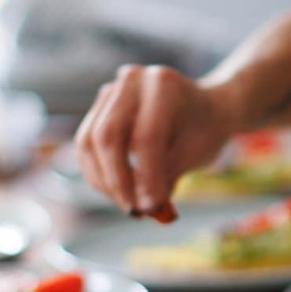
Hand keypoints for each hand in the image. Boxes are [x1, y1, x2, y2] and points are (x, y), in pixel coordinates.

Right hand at [75, 65, 237, 216]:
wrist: (204, 110)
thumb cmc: (203, 132)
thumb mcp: (195, 154)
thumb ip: (167, 177)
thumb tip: (143, 208)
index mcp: (164, 84)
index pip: (147, 135)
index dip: (146, 176)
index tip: (150, 208)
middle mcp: (132, 80)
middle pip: (109, 135)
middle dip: (117, 180)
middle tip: (133, 211)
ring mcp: (112, 90)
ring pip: (90, 141)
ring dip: (104, 180)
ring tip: (128, 204)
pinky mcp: (99, 107)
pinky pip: (86, 144)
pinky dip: (98, 173)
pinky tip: (117, 191)